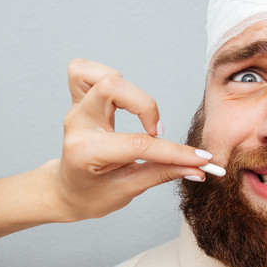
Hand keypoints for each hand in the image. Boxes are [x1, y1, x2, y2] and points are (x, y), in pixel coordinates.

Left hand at [47, 59, 219, 220]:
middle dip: (145, 104)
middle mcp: (79, 125)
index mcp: (87, 152)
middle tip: (157, 131)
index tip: (200, 158)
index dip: (175, 152)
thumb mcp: (129, 189)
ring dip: (126, 85)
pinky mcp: (78, 100)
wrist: (67, 191)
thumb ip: (163, 173)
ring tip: (138, 109)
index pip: (138, 144)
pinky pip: (83, 71)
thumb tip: (197, 167)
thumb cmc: (92, 194)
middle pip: (111, 88)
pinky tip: (122, 94)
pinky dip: (106, 75)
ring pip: (98, 74)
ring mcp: (76, 109)